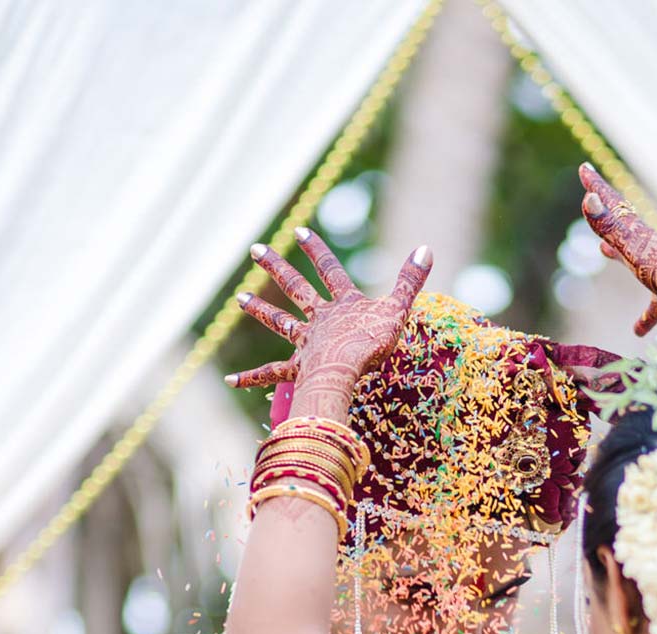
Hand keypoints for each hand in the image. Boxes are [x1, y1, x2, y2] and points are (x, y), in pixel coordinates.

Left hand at [225, 228, 432, 419]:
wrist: (347, 370)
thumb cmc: (373, 343)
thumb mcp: (397, 310)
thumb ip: (410, 282)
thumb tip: (427, 248)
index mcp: (343, 304)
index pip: (329, 270)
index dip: (316, 250)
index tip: (299, 230)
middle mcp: (320, 319)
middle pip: (296, 288)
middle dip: (277, 267)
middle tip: (256, 248)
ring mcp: (307, 342)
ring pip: (279, 322)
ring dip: (259, 309)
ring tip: (239, 297)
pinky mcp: (299, 368)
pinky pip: (271, 373)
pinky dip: (250, 377)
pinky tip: (230, 379)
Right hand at [578, 165, 656, 340]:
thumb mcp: (637, 252)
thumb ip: (613, 228)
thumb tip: (589, 198)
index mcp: (642, 238)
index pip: (615, 209)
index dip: (598, 189)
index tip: (584, 169)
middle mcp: (652, 251)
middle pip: (624, 228)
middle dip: (607, 216)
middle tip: (593, 198)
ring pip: (636, 260)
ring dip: (618, 254)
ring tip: (603, 252)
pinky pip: (654, 308)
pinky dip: (644, 318)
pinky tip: (637, 331)